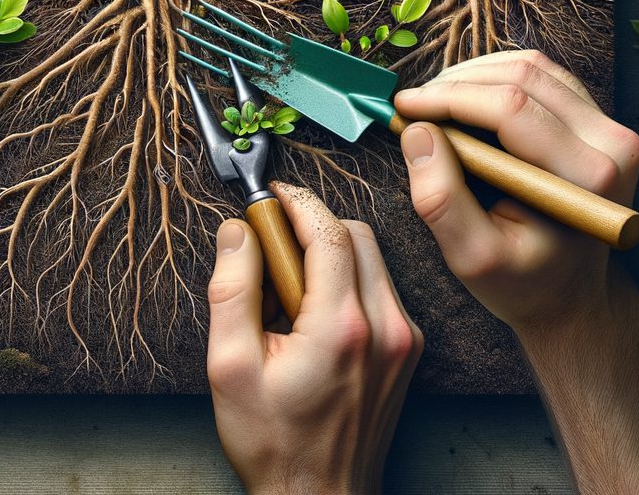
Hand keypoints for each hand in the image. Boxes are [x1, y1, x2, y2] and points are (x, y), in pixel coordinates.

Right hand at [206, 183, 420, 494]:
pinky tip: (314, 314)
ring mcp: (403, 339)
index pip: (329, 232)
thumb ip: (232, 290)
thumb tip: (237, 233)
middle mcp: (384, 327)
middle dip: (312, 225)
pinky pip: (381, 289)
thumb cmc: (273, 442)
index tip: (270, 196)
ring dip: (331, 253)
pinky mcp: (408, 349)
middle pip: (357, 235)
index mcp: (341, 328)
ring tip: (288, 291)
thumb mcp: (230, 367)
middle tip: (271, 248)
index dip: (296, 202)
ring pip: (373, 258)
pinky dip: (348, 281)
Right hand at [394, 49, 638, 339]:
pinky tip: (464, 102)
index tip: (401, 106)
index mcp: (587, 179)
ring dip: (473, 76)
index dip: (449, 98)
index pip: (511, 108)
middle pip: (523, 76)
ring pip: (532, 66)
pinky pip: (542, 75)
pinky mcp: (599, 118)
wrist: (571, 293)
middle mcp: (611, 144)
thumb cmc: (524, 282)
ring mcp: (610, 127)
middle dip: (456, 83)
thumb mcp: (473, 257)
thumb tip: (416, 132)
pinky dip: (495, 78)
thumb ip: (441, 199)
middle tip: (412, 106)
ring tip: (434, 104)